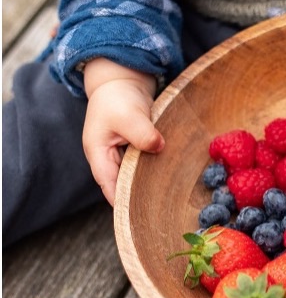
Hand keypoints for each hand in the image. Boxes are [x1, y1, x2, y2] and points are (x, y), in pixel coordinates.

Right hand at [82, 59, 163, 204]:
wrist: (122, 81)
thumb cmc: (117, 97)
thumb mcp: (128, 114)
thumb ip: (141, 132)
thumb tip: (158, 146)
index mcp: (98, 155)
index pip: (110, 187)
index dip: (124, 203)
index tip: (142, 216)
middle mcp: (109, 160)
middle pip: (124, 187)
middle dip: (140, 199)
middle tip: (163, 214)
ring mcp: (123, 157)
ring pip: (136, 178)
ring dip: (150, 186)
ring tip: (171, 202)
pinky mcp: (138, 151)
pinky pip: (147, 167)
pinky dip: (157, 172)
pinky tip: (174, 180)